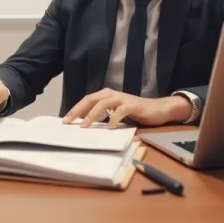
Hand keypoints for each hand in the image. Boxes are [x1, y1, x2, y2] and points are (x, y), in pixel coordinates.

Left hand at [62, 89, 191, 128]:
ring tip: (84, 126)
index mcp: (107, 95)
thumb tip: (85, 124)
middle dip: (78, 110)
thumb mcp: (116, 113)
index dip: (75, 109)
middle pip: (91, 99)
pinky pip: (121, 111)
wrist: (159, 109)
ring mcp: (123, 99)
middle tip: (68, 122)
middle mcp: (112, 94)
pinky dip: (114, 118)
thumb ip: (103, 115)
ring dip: (92, 115)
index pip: (87, 100)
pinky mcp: (133, 105)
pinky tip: (109, 127)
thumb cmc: (136, 112)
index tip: (64, 121)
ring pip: (103, 103)